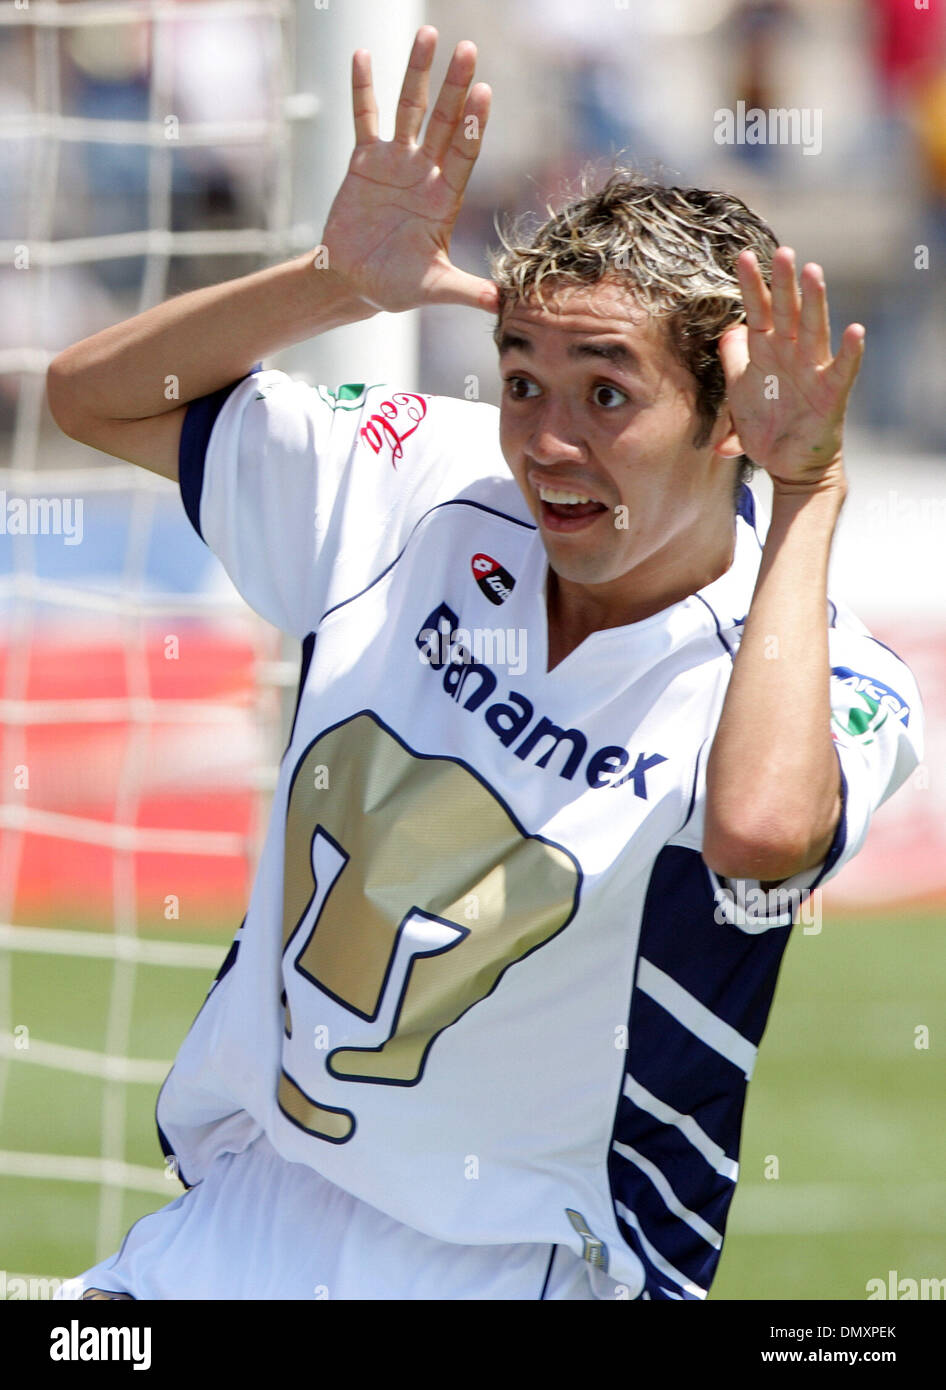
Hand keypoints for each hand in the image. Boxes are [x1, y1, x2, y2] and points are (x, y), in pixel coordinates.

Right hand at [320, 26, 497, 315]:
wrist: (355, 284)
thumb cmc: (396, 288)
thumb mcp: (434, 289)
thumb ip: (467, 292)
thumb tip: (502, 305)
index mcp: (444, 198)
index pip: (464, 153)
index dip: (472, 124)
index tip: (483, 92)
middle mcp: (425, 173)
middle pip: (444, 121)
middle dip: (454, 86)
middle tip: (467, 49)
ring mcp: (395, 163)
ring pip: (409, 109)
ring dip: (418, 74)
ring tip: (429, 35)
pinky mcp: (365, 162)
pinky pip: (365, 118)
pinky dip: (364, 89)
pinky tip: (363, 55)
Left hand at [718, 248, 864, 490]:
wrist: (787, 465)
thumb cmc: (766, 425)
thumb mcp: (739, 393)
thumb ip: (732, 363)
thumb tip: (725, 336)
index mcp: (765, 351)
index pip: (756, 311)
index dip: (750, 286)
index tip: (742, 257)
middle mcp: (790, 354)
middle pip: (786, 311)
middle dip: (783, 282)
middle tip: (783, 251)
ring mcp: (812, 370)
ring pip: (813, 329)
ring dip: (814, 301)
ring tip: (813, 273)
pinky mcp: (831, 393)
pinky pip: (842, 369)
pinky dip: (850, 351)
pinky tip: (855, 331)